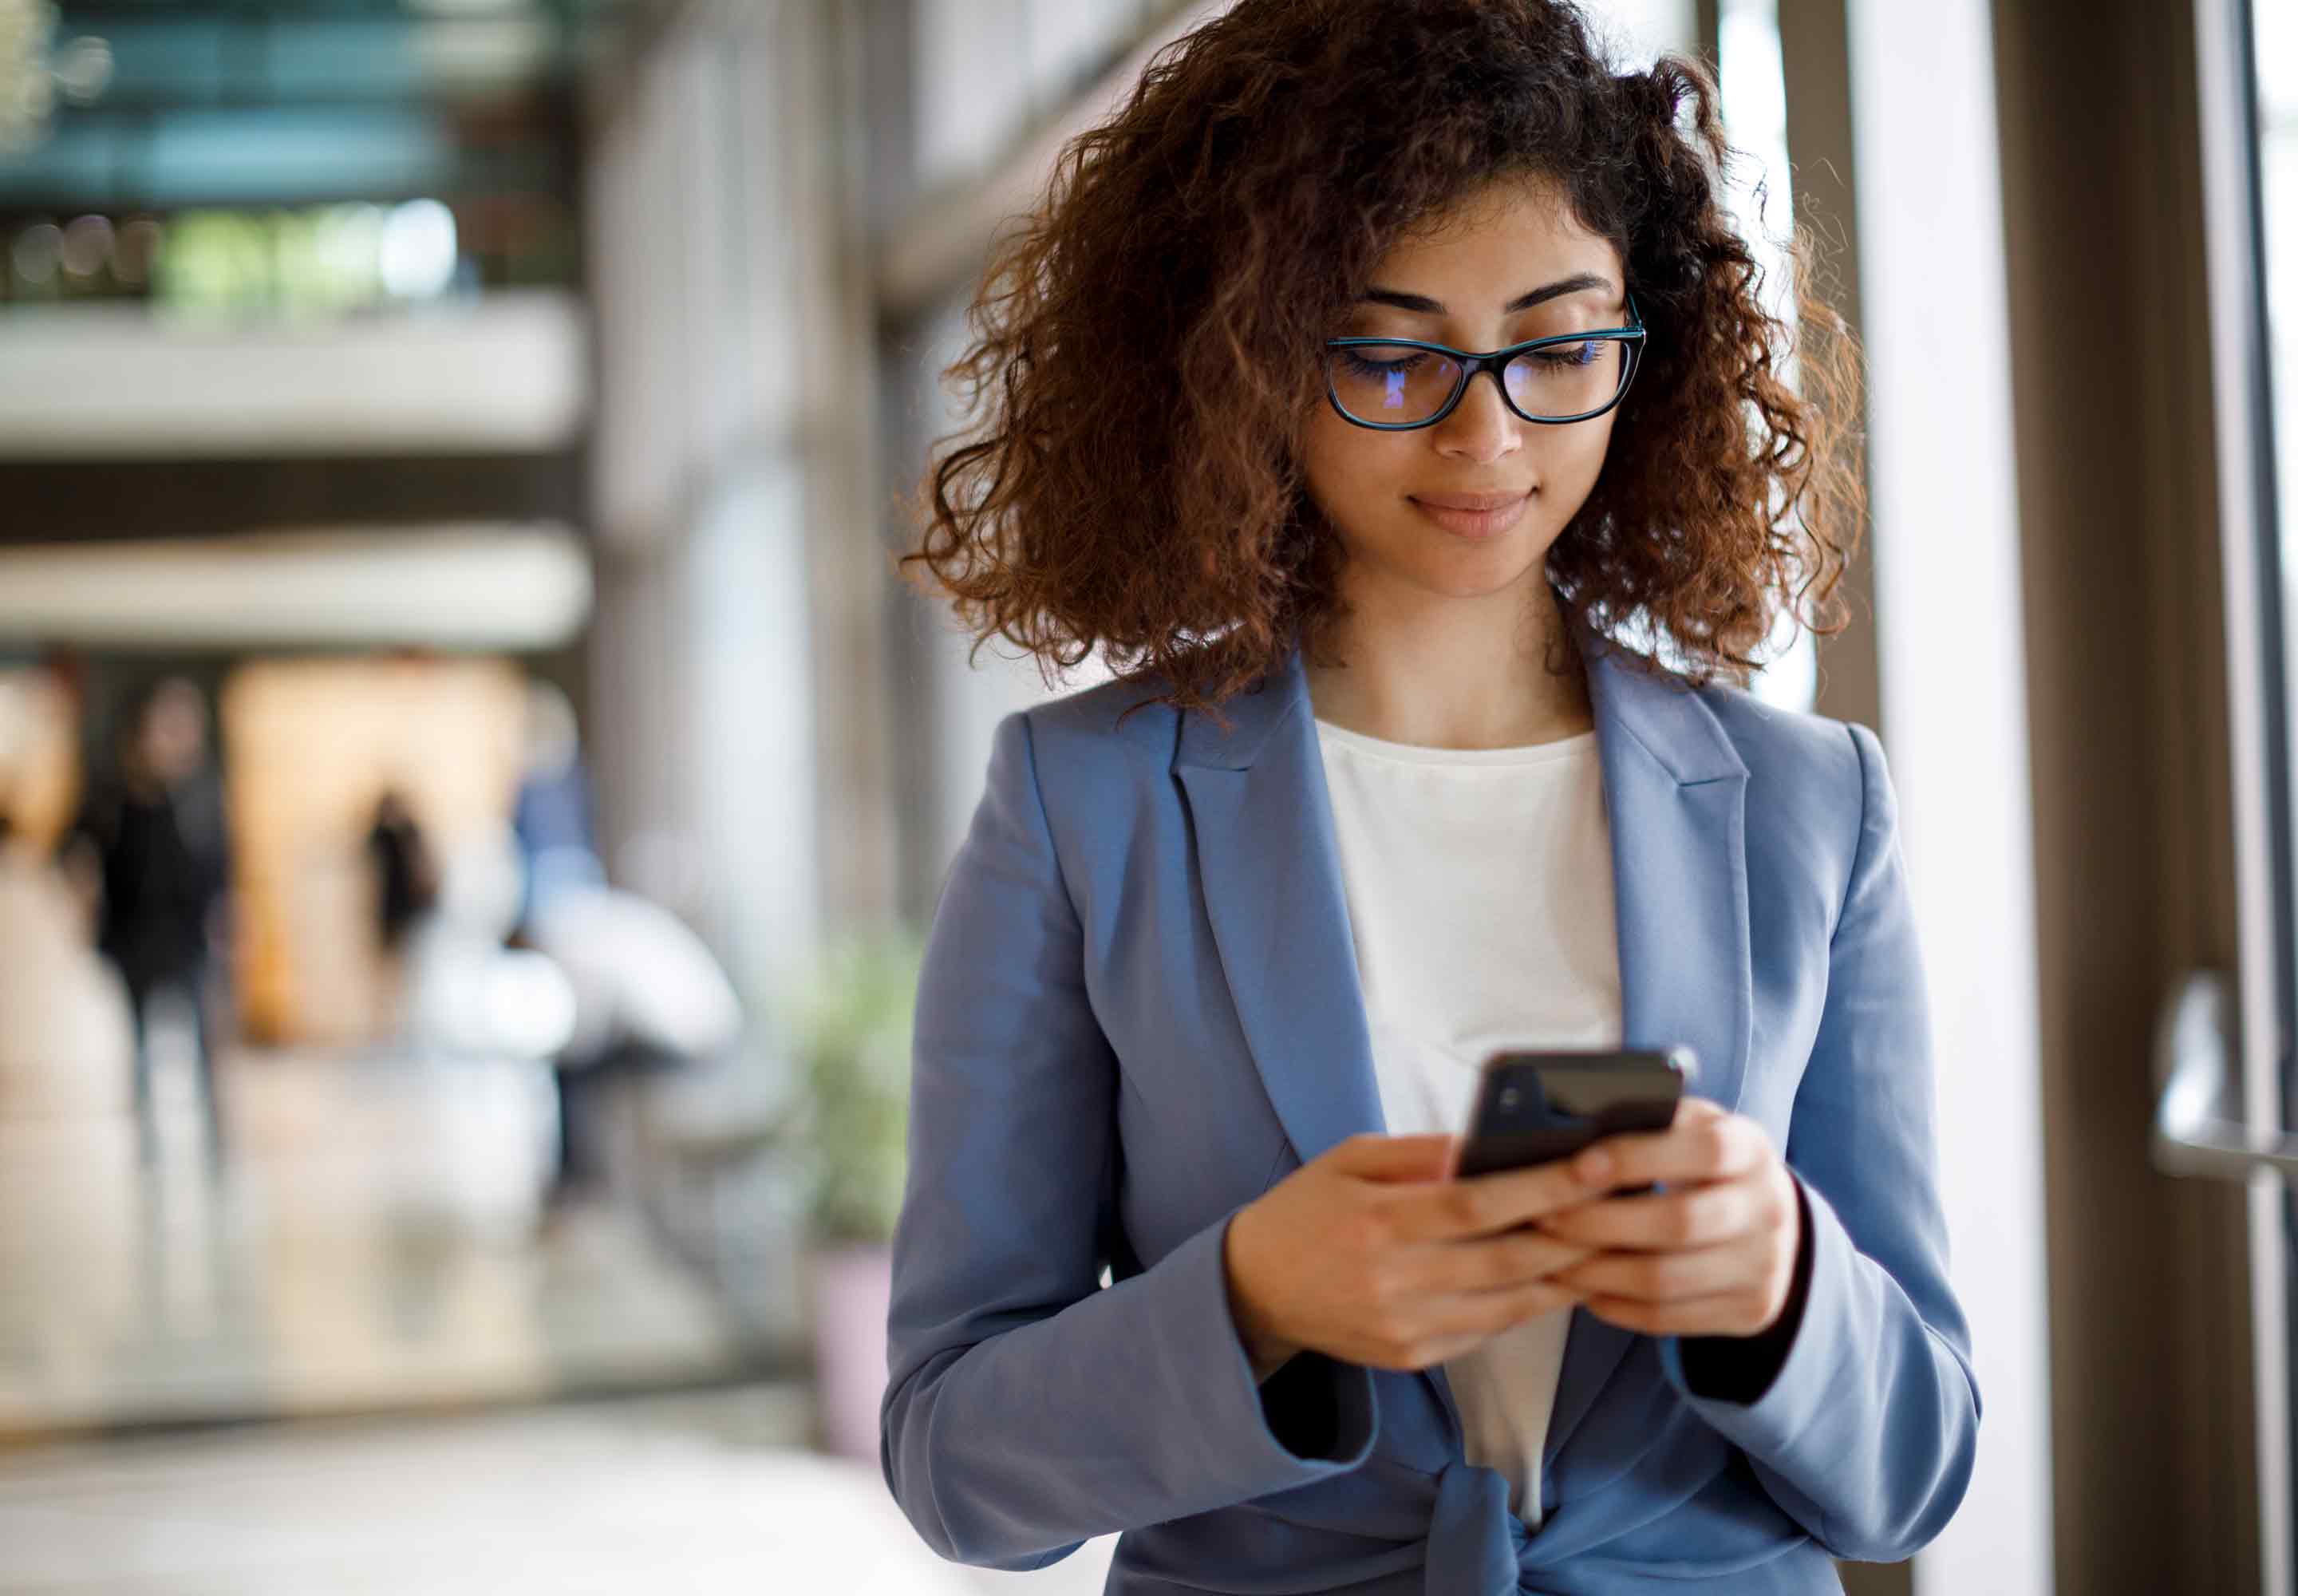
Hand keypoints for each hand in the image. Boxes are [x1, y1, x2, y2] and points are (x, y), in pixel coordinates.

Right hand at [1223, 1132, 1599, 1378]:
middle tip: (1624, 1205)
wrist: (1254, 1288)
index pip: (1479, 1203)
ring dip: (1565, 1274)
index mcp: (1377, 1221)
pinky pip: (1487, 1329)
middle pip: (1507, 1259)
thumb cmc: (1309, 1209)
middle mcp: (1394, 1281)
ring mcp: (1405, 1327)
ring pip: (1509, 1303)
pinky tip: (1555, 1276)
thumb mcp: (1351, 1159)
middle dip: (1576, 1232)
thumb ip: (1421, 1152)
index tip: (1597, 1163)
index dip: (1545, 1187)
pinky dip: (1528, 1302)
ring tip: (1608, 1241)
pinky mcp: (1412, 1356)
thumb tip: (1491, 1147)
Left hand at [1533, 1097, 1801, 1338]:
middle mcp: (1767, 1208)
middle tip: (1546, 1218)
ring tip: (1553, 1259)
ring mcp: (1762, 1266)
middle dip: (1601, 1223)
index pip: (1703, 1150)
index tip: (1578, 1167)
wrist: (1771, 1226)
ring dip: (1598, 1271)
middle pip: (1679, 1223)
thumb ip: (1650, 1122)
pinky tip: (1585, 1289)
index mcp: (1750, 1149)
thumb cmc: (1704, 1166)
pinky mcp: (1748, 1311)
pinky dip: (1618, 1306)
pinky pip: (1669, 1318)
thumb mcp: (1693, 1130)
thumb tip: (1575, 1126)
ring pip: (1666, 1279)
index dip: (1637, 1159)